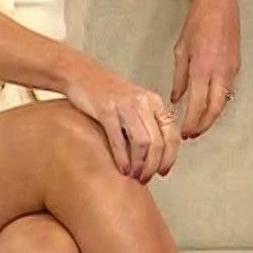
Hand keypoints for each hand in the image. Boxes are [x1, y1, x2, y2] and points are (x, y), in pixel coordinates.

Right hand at [61, 57, 180, 181]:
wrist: (80, 74)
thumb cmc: (107, 93)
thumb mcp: (134, 103)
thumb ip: (147, 122)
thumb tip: (156, 154)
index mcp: (154, 101)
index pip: (172, 134)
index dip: (170, 157)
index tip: (163, 171)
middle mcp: (144, 102)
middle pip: (159, 142)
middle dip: (154, 165)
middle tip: (146, 177)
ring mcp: (125, 106)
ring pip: (143, 142)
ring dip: (140, 165)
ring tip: (134, 176)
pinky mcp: (106, 110)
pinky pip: (119, 140)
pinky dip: (123, 159)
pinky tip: (122, 169)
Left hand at [171, 0, 239, 138]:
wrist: (219, 5)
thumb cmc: (196, 24)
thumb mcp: (180, 51)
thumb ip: (179, 78)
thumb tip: (176, 99)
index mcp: (202, 69)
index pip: (197, 106)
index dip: (191, 123)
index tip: (184, 133)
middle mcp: (219, 73)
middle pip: (214, 110)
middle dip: (203, 125)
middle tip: (192, 135)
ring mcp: (231, 70)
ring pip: (222, 102)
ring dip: (211, 115)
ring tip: (199, 124)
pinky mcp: (236, 66)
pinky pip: (227, 90)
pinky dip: (217, 102)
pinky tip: (208, 105)